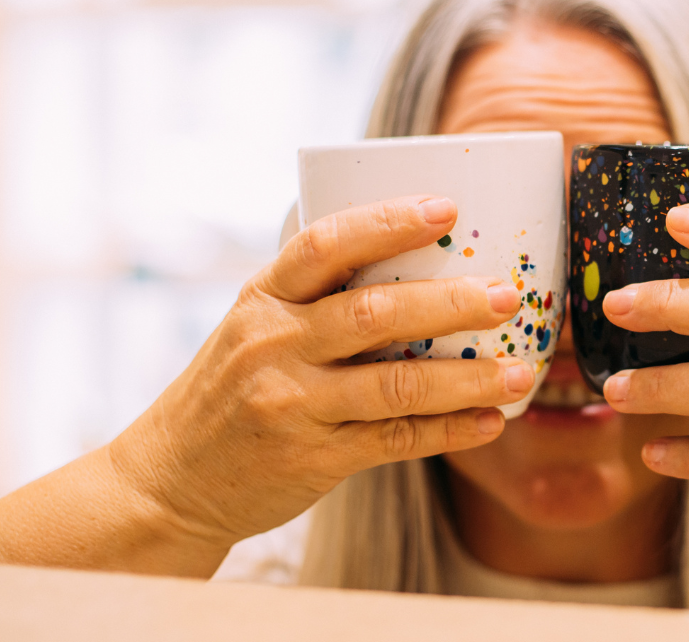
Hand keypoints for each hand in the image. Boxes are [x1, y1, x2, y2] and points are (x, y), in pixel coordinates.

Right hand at [0, 195, 532, 575]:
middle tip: (507, 294)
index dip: (387, 223)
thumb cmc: (231, 390)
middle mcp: (273, 346)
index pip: (324, 245)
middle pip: (373, 314)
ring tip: (519, 372)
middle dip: (449, 302)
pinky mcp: (312, 458)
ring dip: (465, 378)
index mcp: (262, 299)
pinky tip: (490, 422)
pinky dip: (448, 430)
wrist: (170, 480)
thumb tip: (425, 263)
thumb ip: (317, 299)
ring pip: (394, 384)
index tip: (446, 208)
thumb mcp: (254, 327)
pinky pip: (395, 440)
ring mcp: (292, 405)